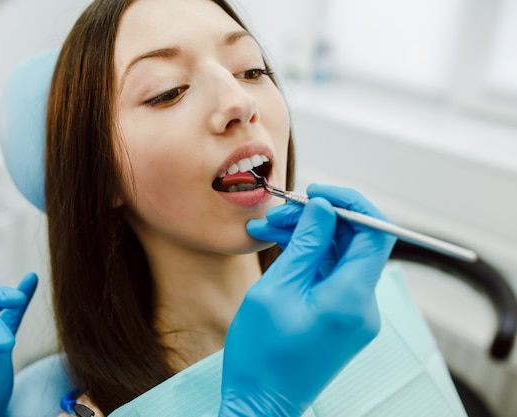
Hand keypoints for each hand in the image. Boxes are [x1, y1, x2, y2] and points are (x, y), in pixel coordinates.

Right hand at [219, 184, 395, 416]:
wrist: (260, 403)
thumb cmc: (261, 353)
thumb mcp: (277, 290)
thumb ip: (306, 245)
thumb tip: (324, 208)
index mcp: (351, 298)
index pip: (374, 233)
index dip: (349, 204)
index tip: (315, 194)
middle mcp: (363, 306)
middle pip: (355, 242)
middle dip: (318, 220)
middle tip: (279, 214)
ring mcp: (354, 313)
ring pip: (339, 256)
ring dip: (308, 237)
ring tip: (269, 229)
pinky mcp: (342, 318)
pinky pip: (332, 275)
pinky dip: (309, 258)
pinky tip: (281, 247)